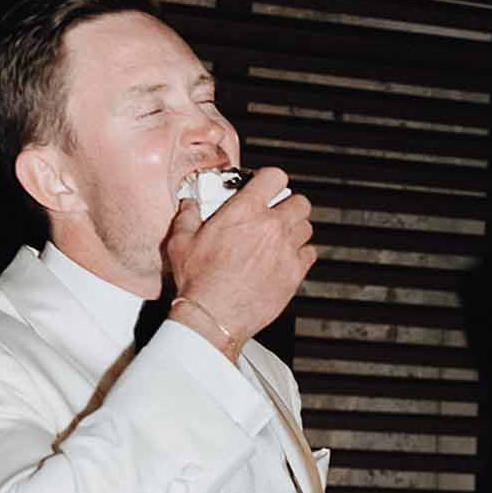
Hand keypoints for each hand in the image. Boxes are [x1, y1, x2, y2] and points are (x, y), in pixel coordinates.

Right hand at [165, 167, 315, 353]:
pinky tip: (287, 258)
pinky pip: (310, 254)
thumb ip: (188, 216)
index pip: (275, 177)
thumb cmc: (198, 281)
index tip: (266, 186)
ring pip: (307, 227)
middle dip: (289, 204)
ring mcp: (286, 250)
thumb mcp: (181, 241)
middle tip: (277, 212)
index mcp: (244, 211)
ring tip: (282, 236)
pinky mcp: (294, 274)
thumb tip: (189, 205)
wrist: (213, 315)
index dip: (272, 179)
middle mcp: (271, 227)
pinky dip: (302, 254)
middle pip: (299, 202)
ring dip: (296, 228)